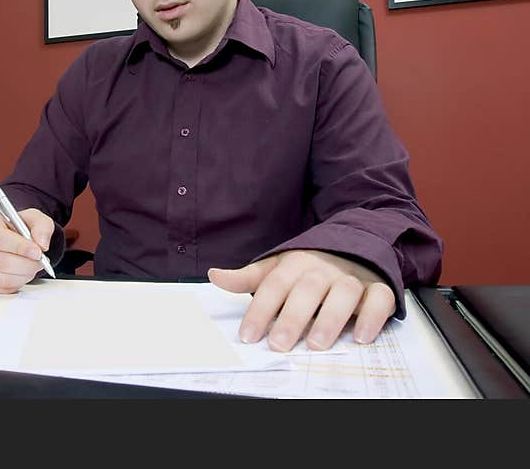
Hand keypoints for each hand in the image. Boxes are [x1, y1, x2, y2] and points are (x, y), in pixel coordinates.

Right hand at [0, 209, 53, 293]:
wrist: (13, 238)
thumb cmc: (19, 226)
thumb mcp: (34, 218)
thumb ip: (42, 226)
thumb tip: (42, 244)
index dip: (20, 248)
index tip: (37, 252)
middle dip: (25, 265)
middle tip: (39, 262)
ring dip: (22, 276)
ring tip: (31, 267)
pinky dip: (15, 284)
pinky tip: (21, 274)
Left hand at [208, 249, 395, 351]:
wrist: (354, 248)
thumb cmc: (308, 268)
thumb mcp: (276, 268)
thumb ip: (247, 278)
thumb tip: (214, 275)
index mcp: (295, 263)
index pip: (274, 285)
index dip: (259, 310)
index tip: (248, 335)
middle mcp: (324, 269)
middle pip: (307, 290)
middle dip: (292, 318)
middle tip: (279, 344)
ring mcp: (352, 277)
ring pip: (343, 294)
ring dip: (330, 319)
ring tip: (317, 344)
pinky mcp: (378, 288)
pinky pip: (380, 299)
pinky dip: (372, 317)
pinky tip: (361, 337)